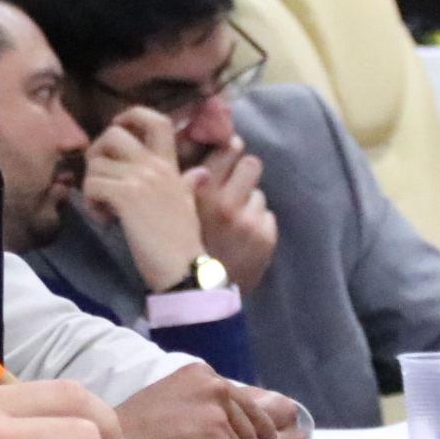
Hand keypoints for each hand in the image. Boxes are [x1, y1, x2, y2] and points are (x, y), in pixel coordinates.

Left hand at [77, 108, 205, 290]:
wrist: (184, 267)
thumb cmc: (184, 241)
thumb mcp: (188, 203)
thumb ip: (188, 183)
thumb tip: (199, 174)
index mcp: (170, 164)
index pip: (155, 119)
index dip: (130, 116)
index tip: (118, 131)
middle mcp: (155, 165)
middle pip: (113, 134)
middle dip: (97, 152)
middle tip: (100, 177)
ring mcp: (140, 179)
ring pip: (96, 164)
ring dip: (91, 186)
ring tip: (103, 208)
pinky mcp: (125, 197)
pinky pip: (91, 185)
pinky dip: (90, 203)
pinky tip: (104, 219)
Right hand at [111, 363, 272, 438]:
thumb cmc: (128, 434)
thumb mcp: (165, 399)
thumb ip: (195, 404)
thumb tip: (221, 423)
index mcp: (201, 375)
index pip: (239, 399)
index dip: (257, 422)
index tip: (268, 438)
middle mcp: (214, 391)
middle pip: (247, 425)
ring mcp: (219, 422)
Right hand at [184, 135, 278, 290]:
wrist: (193, 292)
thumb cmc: (177, 244)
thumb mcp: (172, 206)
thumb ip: (184, 177)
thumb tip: (200, 147)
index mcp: (199, 189)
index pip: (228, 146)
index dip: (228, 150)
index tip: (225, 155)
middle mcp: (225, 201)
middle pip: (251, 163)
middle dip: (243, 173)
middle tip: (234, 187)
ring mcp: (248, 220)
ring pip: (259, 194)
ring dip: (249, 203)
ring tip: (234, 221)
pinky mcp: (264, 237)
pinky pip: (267, 217)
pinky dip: (257, 226)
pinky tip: (242, 239)